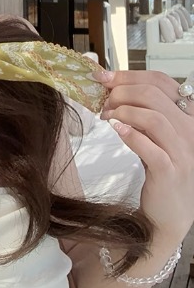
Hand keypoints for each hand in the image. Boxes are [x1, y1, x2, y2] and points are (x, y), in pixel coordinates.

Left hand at [93, 69, 193, 243]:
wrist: (170, 213)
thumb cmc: (160, 170)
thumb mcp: (154, 134)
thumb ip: (141, 112)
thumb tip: (110, 87)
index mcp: (187, 116)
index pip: (161, 81)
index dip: (129, 75)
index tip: (103, 76)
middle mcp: (190, 130)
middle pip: (154, 94)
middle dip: (121, 92)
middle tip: (102, 102)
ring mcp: (183, 152)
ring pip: (153, 117)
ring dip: (122, 111)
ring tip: (106, 117)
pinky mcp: (170, 172)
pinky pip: (150, 147)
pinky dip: (130, 135)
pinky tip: (116, 130)